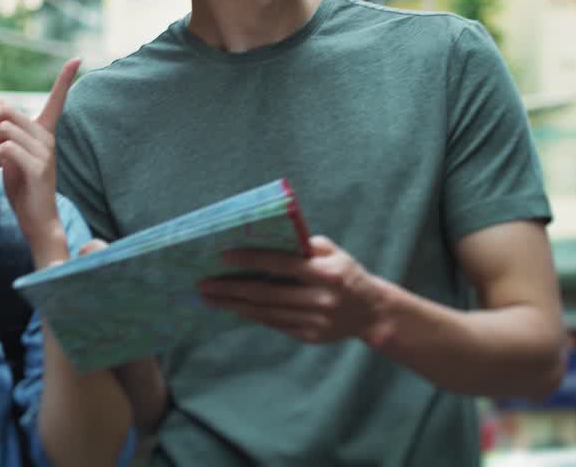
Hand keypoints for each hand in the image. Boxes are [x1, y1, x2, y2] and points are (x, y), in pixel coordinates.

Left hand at [0, 58, 79, 263]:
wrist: (36, 221)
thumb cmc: (23, 187)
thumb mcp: (11, 154)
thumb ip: (9, 130)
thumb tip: (3, 103)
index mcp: (44, 133)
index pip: (57, 100)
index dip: (65, 79)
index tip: (77, 59)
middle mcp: (47, 139)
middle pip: (8, 112)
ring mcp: (45, 153)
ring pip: (4, 129)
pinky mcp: (38, 168)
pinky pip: (6, 148)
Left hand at [197, 236, 388, 344]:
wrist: (371, 312)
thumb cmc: (346, 274)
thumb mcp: (334, 253)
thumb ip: (304, 246)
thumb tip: (267, 238)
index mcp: (326, 273)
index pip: (280, 264)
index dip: (250, 260)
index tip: (223, 256)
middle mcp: (319, 299)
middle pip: (266, 293)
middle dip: (230, 288)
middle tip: (204, 285)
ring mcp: (314, 321)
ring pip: (265, 312)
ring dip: (234, 305)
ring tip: (210, 298)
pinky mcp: (309, 336)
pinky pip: (274, 324)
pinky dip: (252, 315)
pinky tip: (234, 307)